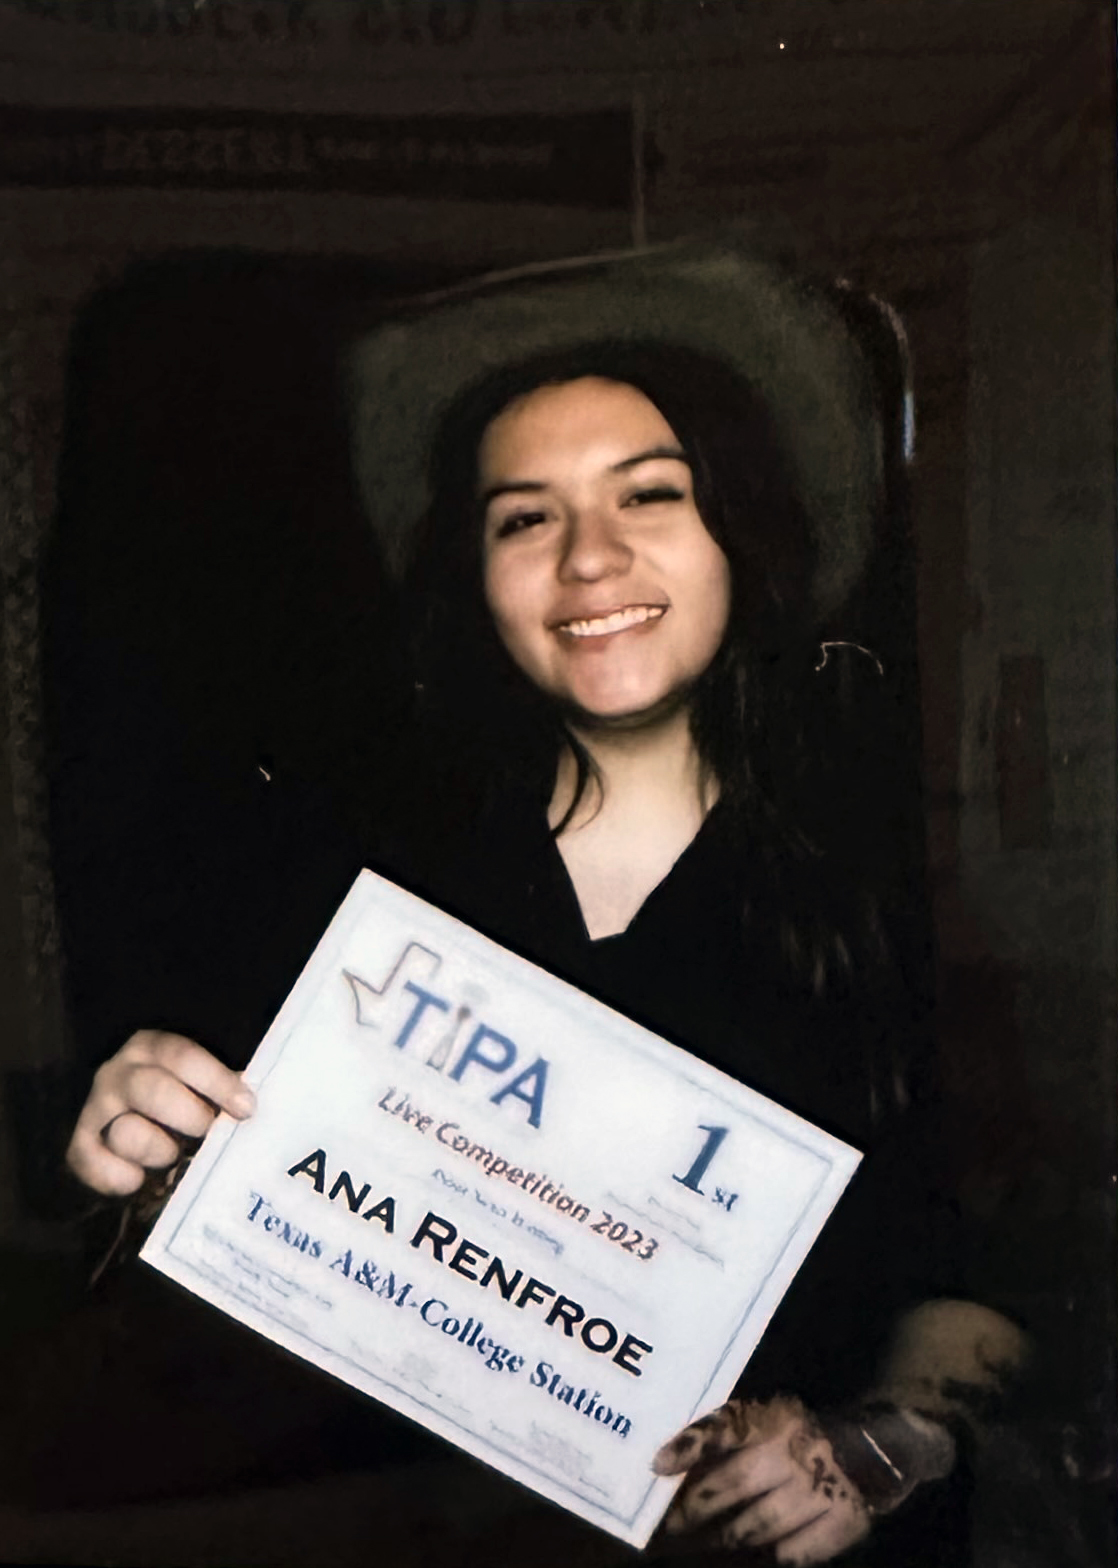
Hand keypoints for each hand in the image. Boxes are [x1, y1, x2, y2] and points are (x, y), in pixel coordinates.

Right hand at [66, 1029, 254, 1196]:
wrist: (133, 1111)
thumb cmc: (183, 1094)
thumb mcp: (202, 1082)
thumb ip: (221, 1089)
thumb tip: (247, 1108)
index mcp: (153, 1048)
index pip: (183, 1056)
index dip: (217, 1083)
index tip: (245, 1108)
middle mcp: (117, 1073)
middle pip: (152, 1091)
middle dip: (190, 1117)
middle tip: (208, 1133)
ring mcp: (96, 1109)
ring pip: (125, 1132)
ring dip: (158, 1150)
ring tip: (172, 1155)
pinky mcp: (80, 1144)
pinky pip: (89, 1162)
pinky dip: (115, 1176)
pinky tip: (138, 1180)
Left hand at [654, 1395, 870, 1563]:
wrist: (875, 1448)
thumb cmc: (802, 1435)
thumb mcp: (771, 1419)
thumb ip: (731, 1435)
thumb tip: (672, 1463)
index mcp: (775, 1419)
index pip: (726, 1427)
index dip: (691, 1445)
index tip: (658, 1465)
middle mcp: (795, 1452)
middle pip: (736, 1483)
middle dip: (696, 1509)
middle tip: (668, 1524)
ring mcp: (820, 1490)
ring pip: (759, 1525)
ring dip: (723, 1538)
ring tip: (698, 1544)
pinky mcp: (843, 1523)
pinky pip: (795, 1554)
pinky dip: (769, 1558)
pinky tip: (751, 1557)